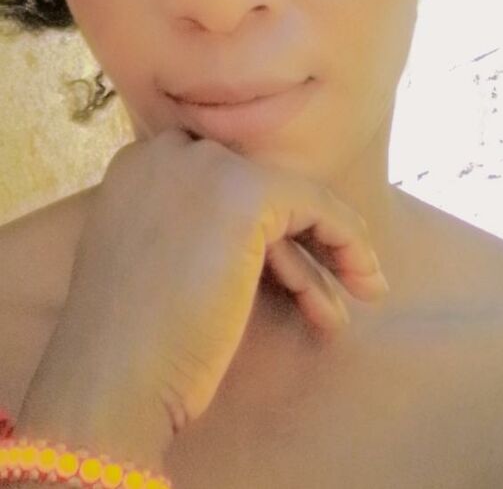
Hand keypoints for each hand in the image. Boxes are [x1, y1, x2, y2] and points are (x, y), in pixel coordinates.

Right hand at [20, 128, 388, 463]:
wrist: (111, 376)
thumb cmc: (133, 338)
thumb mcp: (156, 260)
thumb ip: (193, 226)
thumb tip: (268, 233)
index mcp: (140, 166)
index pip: (223, 180)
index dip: (267, 222)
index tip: (293, 259)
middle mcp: (170, 153)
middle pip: (261, 188)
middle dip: (303, 235)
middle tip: (343, 275)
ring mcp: (207, 168)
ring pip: (293, 197)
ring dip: (331, 248)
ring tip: (361, 288)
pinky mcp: (247, 194)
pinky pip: (319, 208)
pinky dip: (348, 241)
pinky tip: (365, 277)